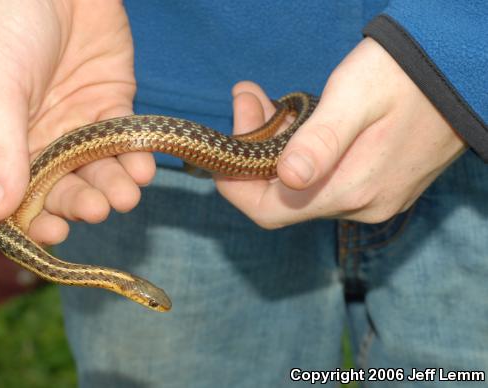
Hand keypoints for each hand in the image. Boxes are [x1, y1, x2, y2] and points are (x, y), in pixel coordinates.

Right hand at [0, 0, 153, 243]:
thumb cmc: (7, 23)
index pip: (10, 193)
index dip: (32, 218)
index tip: (54, 232)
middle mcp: (36, 138)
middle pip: (59, 186)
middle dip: (80, 201)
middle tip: (99, 209)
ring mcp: (76, 124)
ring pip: (96, 169)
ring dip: (112, 185)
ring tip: (127, 195)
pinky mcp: (111, 106)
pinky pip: (124, 141)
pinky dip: (135, 157)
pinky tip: (143, 168)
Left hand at [216, 38, 465, 228]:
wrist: (463, 73)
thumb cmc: (406, 75)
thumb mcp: (356, 97)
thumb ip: (321, 141)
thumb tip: (287, 177)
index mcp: (350, 189)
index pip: (269, 211)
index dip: (235, 185)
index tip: (225, 143)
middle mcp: (361, 206)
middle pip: (282, 197)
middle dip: (255, 153)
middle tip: (251, 100)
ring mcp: (373, 199)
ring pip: (303, 188)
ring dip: (278, 150)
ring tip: (273, 103)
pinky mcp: (381, 187)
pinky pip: (327, 181)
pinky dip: (303, 156)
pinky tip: (303, 123)